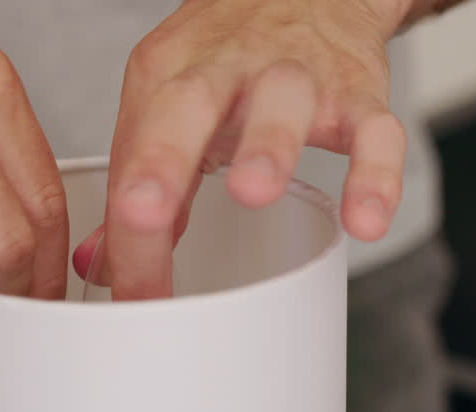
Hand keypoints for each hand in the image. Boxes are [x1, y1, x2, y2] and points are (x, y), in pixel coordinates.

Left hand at [75, 0, 411, 299]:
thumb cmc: (235, 56)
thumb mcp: (172, 103)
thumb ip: (139, 182)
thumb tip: (99, 264)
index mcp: (170, 72)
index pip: (136, 148)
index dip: (128, 227)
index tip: (129, 290)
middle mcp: (230, 66)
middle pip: (189, 104)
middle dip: (164, 161)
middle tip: (144, 216)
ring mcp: (298, 76)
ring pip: (285, 101)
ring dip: (267, 145)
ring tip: (253, 192)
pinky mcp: (360, 92)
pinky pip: (376, 131)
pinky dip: (376, 174)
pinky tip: (366, 221)